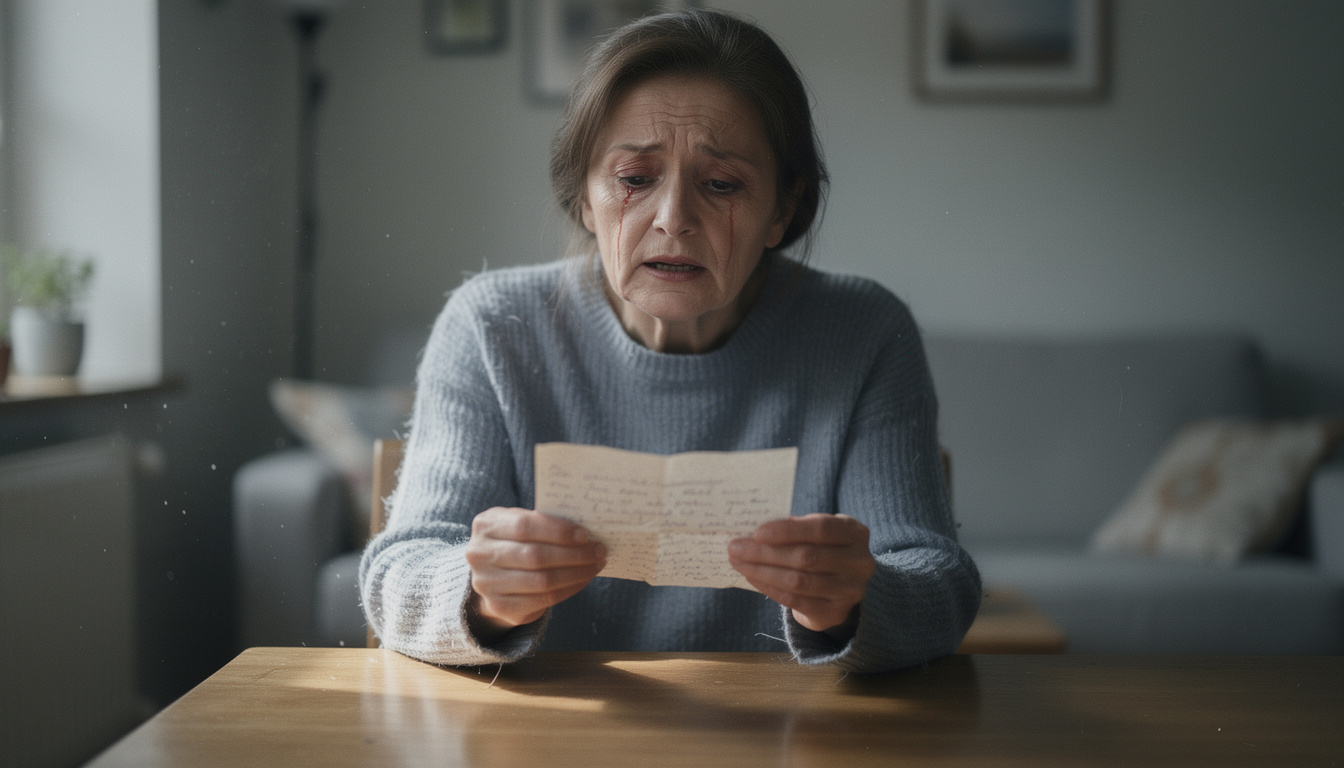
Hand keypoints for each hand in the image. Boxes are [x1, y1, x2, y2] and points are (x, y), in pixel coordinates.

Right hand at [464, 507, 606, 639]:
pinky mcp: (499, 606)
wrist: (493, 574)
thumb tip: (585, 533)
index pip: (524, 526)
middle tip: (599, 551)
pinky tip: (582, 580)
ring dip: (576, 573)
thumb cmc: (516, 541)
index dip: (557, 531)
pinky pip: (542, 600)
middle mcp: (479, 554)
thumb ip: (544, 524)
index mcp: (486, 525)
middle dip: (573, 554)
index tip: (585, 535)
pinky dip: (569, 589)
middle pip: (534, 556)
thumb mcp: (520, 524)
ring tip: (595, 565)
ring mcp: (486, 583)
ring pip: (541, 581)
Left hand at [728, 514, 875, 633]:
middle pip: (806, 557)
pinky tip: (751, 577)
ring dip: (762, 572)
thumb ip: (794, 528)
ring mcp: (849, 590)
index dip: (788, 531)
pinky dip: (769, 588)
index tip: (757, 532)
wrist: (842, 585)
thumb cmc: (823, 548)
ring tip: (738, 562)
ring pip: (798, 581)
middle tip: (736, 548)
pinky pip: (795, 600)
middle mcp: (859, 562)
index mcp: (855, 533)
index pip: (821, 529)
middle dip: (765, 553)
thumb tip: (754, 531)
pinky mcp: (834, 612)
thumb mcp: (817, 532)